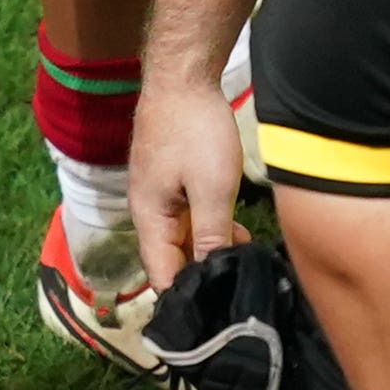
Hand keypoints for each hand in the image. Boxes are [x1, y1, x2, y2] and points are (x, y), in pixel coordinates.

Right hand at [131, 75, 245, 294]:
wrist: (184, 75)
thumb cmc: (195, 129)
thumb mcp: (212, 188)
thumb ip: (210, 235)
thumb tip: (212, 275)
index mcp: (149, 219)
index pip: (162, 277)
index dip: (187, 298)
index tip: (217, 313)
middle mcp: (147, 212)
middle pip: (170, 260)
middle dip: (200, 277)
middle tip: (237, 288)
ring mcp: (157, 195)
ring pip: (180, 239)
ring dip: (208, 251)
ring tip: (242, 258)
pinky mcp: (170, 180)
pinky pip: (186, 218)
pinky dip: (208, 229)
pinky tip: (234, 230)